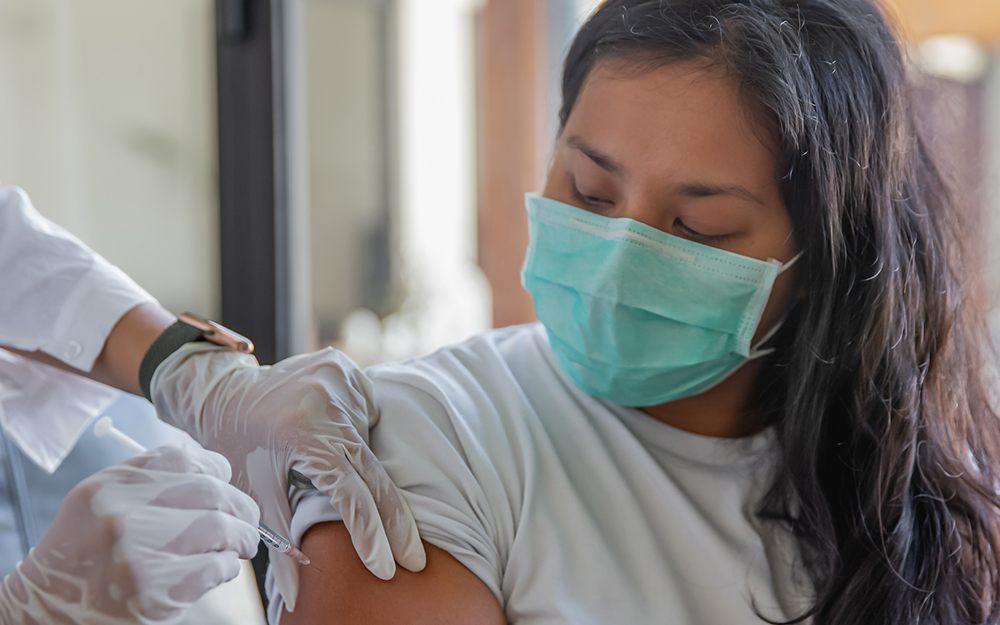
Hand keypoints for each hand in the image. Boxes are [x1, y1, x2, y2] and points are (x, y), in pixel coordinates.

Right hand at [0, 444, 259, 624]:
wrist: (45, 610)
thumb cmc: (84, 556)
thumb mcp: (101, 504)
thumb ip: (150, 483)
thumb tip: (219, 474)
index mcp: (110, 485)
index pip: (185, 458)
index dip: (217, 470)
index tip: (225, 485)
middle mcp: (120, 513)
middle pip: (211, 491)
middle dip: (240, 507)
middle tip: (245, 522)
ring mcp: (136, 554)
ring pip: (220, 527)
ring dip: (242, 538)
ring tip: (240, 546)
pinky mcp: (153, 592)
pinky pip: (215, 567)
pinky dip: (228, 567)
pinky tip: (219, 571)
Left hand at [149, 344, 424, 611]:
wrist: (223, 392)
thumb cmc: (237, 446)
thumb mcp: (254, 494)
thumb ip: (281, 542)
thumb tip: (293, 597)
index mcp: (304, 434)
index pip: (351, 494)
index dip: (372, 535)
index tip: (388, 568)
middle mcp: (327, 403)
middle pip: (376, 474)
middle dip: (396, 522)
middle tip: (414, 559)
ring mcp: (340, 378)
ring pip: (372, 442)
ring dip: (365, 465)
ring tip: (319, 459)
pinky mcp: (346, 367)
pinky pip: (369, 412)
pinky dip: (359, 432)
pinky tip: (332, 431)